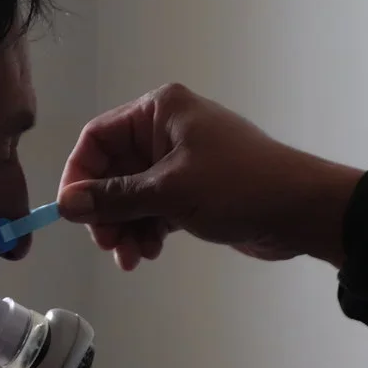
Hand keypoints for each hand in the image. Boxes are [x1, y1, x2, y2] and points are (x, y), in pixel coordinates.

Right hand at [57, 83, 364, 269]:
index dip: (79, 176)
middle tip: (107, 244)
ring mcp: (181, 162)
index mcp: (159, 111)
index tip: (71, 213)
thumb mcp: (169, 191)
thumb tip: (66, 205)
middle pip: (112, 171)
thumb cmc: (238, 186)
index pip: (98, 138)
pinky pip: (154, 209)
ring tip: (133, 257)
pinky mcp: (194, 190)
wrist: (301, 211)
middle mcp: (166, 130)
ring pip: (132, 195)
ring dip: (126, 227)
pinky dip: (146, 230)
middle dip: (106, 211)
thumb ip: (114, 198)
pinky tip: (149, 252)